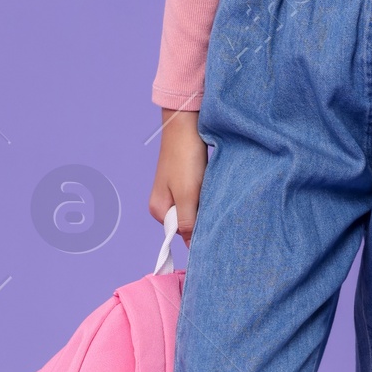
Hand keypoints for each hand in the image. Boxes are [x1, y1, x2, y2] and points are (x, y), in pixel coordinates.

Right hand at [150, 108, 207, 239]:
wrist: (186, 123)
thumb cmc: (185, 157)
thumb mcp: (187, 194)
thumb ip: (187, 222)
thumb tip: (193, 249)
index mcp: (159, 210)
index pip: (181, 234)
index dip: (197, 231)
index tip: (212, 222)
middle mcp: (164, 203)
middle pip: (189, 221)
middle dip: (203, 215)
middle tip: (213, 200)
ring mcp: (174, 191)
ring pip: (196, 208)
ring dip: (207, 203)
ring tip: (211, 188)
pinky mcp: (185, 180)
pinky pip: (198, 195)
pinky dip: (207, 192)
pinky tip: (210, 181)